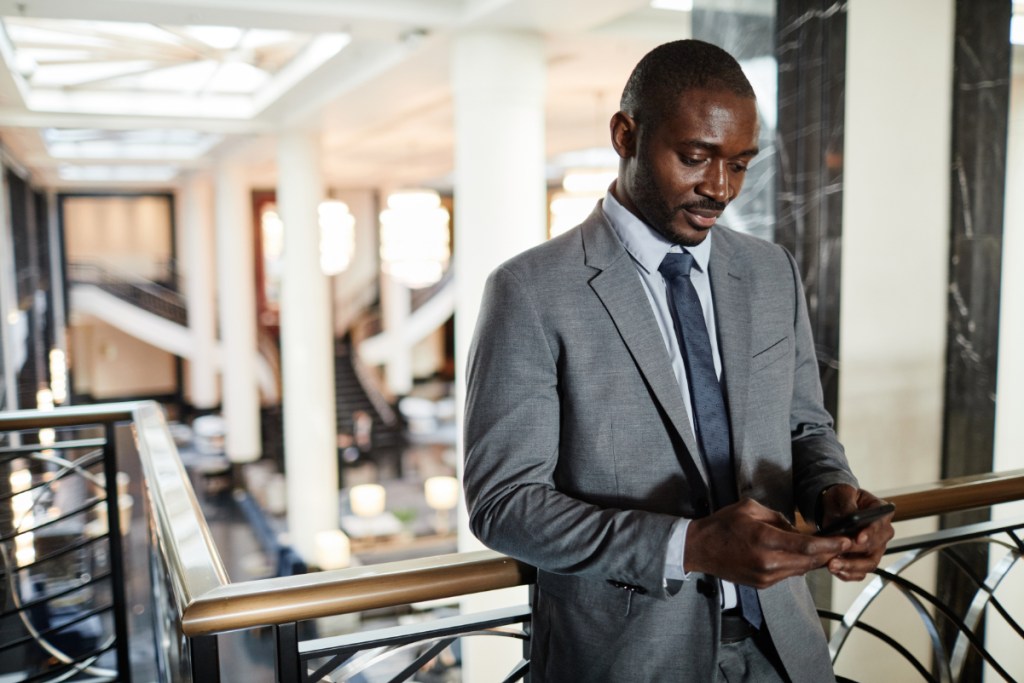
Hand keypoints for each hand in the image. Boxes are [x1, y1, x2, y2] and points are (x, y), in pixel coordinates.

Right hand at [684, 498, 851, 587]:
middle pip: (809, 560)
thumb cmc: (723, 524)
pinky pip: (789, 574)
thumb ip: (778, 518)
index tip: (847, 540)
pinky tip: (802, 555)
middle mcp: (768, 562)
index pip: (807, 545)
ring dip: (815, 559)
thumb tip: (797, 529)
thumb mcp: (750, 508)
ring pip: (801, 569)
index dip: (831, 544)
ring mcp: (765, 577)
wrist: (699, 549)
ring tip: (828, 549)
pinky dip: (798, 564)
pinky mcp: (763, 584)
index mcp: (764, 539)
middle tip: (845, 544)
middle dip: (829, 552)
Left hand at [819, 484, 894, 580]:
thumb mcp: (843, 493)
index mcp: (882, 513)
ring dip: (851, 566)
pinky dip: (849, 574)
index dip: (869, 532)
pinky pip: (861, 572)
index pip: (879, 524)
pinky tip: (836, 572)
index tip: (859, 538)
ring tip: (832, 565)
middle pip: (874, 546)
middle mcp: (883, 532)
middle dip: (854, 552)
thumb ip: (848, 504)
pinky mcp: (865, 559)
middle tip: (837, 553)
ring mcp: (876, 548)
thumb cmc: (842, 499)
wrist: (834, 509)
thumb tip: (850, 517)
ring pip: (869, 563)